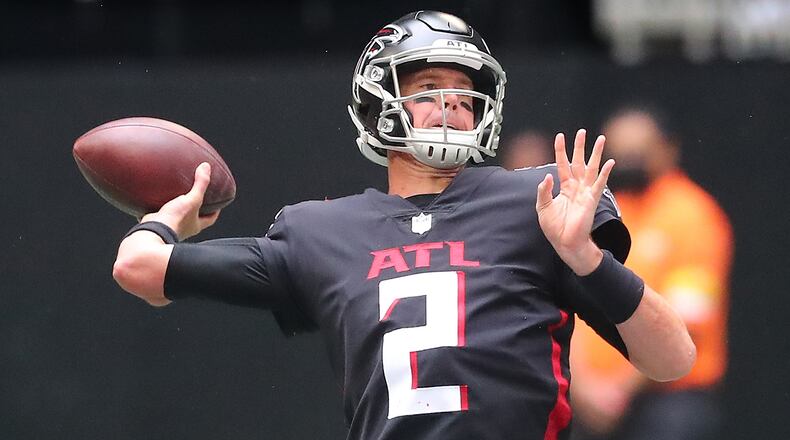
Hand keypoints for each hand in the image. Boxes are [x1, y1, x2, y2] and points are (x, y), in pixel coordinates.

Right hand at [140, 162, 219, 239]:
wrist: (153, 231)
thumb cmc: (176, 219)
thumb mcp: (192, 199)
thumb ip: (200, 184)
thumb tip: (206, 167)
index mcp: (196, 225)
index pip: (211, 218)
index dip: (215, 211)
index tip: (217, 202)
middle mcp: (184, 228)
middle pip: (194, 217)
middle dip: (196, 208)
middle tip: (195, 196)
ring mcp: (171, 226)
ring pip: (177, 215)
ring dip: (177, 206)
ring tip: (176, 194)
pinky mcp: (158, 223)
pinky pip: (160, 213)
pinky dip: (159, 206)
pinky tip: (155, 198)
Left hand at [535, 129, 614, 274]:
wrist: (565, 243)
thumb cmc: (555, 228)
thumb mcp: (543, 207)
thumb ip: (543, 191)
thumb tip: (547, 176)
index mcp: (564, 187)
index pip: (562, 164)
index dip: (561, 150)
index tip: (560, 136)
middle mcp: (576, 187)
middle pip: (579, 162)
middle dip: (580, 147)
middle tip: (582, 132)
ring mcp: (585, 192)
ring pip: (592, 168)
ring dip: (596, 154)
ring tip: (600, 139)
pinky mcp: (592, 200)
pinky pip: (599, 183)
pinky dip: (604, 173)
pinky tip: (610, 162)